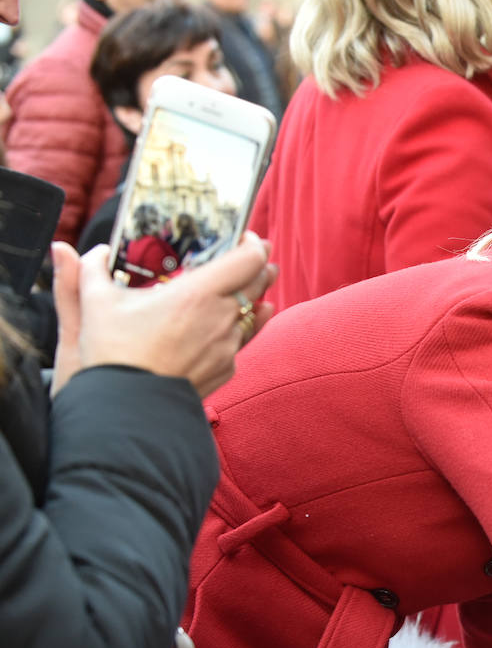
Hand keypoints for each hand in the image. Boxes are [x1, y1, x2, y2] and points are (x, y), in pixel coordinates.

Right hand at [51, 236, 276, 396]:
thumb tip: (75, 250)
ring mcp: (227, 346)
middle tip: (253, 256)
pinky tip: (237, 322)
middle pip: (259, 283)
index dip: (253, 244)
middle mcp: (221, 318)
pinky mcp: (226, 369)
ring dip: (253, 297)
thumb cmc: (112, 354)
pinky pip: (242, 342)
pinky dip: (242, 327)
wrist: (126, 409)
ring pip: (255, 314)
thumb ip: (87, 270)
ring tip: (251, 287)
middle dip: (260, 266)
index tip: (247, 237)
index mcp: (197, 294)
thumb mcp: (94, 304)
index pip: (247, 260)